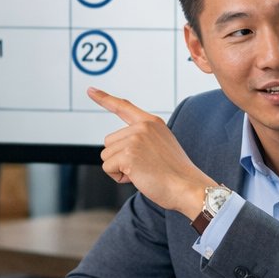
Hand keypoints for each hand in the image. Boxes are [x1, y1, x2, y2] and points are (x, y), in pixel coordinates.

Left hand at [87, 87, 213, 214]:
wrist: (188, 187)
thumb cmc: (175, 174)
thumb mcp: (161, 146)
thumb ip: (141, 139)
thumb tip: (116, 146)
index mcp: (151, 122)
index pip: (123, 107)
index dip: (104, 98)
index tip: (90, 90)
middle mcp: (142, 127)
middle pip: (109, 142)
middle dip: (120, 159)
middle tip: (145, 167)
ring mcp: (135, 139)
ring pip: (107, 156)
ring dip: (119, 169)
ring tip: (144, 172)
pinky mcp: (128, 154)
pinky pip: (108, 168)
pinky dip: (119, 178)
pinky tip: (139, 178)